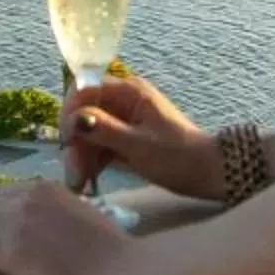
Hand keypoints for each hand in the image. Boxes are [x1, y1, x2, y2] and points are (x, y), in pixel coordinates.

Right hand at [62, 74, 220, 196]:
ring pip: (89, 133)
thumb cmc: (177, 157)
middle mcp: (123, 100)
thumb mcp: (138, 145)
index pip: (84, 90)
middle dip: (76, 144)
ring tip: (80, 185)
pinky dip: (92, 161)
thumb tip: (74, 118)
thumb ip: (104, 129)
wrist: (207, 173)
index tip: (67, 141)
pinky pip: (99, 145)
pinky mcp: (125, 138)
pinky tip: (88, 181)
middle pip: (84, 114)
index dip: (70, 113)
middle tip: (74, 176)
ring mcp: (124, 119)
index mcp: (128, 92)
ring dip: (81, 157)